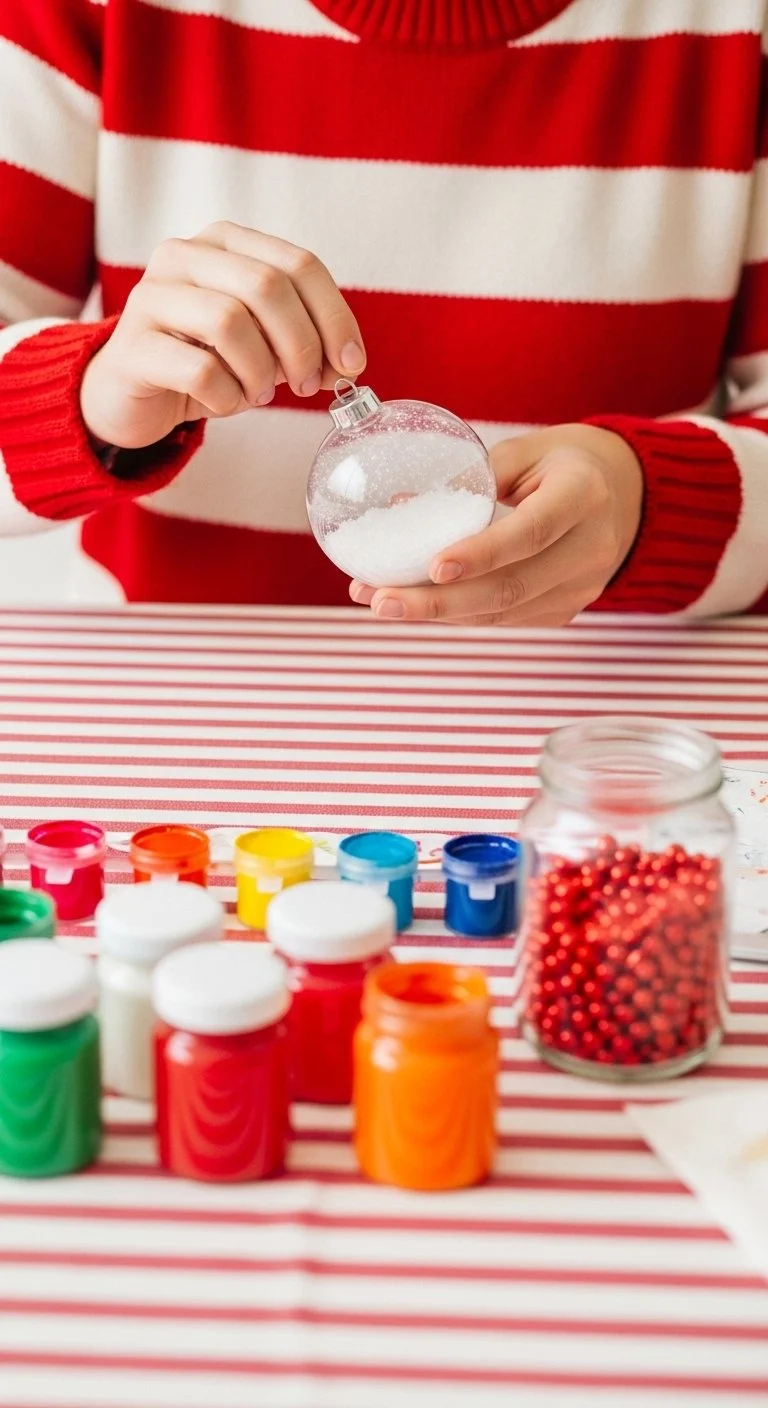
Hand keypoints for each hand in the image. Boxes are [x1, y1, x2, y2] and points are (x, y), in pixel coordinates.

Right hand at [81, 222, 365, 449]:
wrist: (131, 394)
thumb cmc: (205, 362)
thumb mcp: (262, 344)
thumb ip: (304, 342)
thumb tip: (346, 365)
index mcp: (225, 242)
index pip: (299, 264)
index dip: (335, 317)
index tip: (352, 364)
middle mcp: (185, 255)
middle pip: (266, 286)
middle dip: (301, 344)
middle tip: (308, 385)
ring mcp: (152, 296)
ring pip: (230, 322)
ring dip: (261, 372)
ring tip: (259, 394)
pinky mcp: (133, 346)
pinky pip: (200, 370)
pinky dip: (227, 397)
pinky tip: (224, 402)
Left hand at [350, 424, 642, 625]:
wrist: (621, 496)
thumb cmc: (560, 465)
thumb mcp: (526, 451)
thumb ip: (474, 476)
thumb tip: (398, 506)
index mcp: (583, 495)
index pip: (531, 533)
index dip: (482, 554)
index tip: (433, 566)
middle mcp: (590, 548)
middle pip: (511, 588)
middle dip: (440, 601)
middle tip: (383, 601)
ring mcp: (581, 587)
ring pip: (502, 613)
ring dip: (437, 613)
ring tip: (382, 604)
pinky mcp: (564, 610)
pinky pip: (505, 619)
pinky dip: (457, 614)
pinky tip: (415, 605)